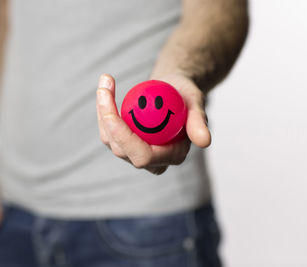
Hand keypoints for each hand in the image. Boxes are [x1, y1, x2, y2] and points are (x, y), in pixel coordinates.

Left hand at [96, 73, 210, 174]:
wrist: (174, 91)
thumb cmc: (185, 95)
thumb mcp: (195, 102)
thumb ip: (199, 122)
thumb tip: (204, 141)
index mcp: (171, 156)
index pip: (143, 156)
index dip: (125, 139)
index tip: (112, 114)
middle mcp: (151, 160)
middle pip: (121, 150)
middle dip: (107, 121)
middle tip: (104, 89)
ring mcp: (135, 152)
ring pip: (109, 140)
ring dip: (102, 110)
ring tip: (106, 80)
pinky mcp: (123, 142)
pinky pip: (107, 129)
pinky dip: (103, 107)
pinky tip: (106, 85)